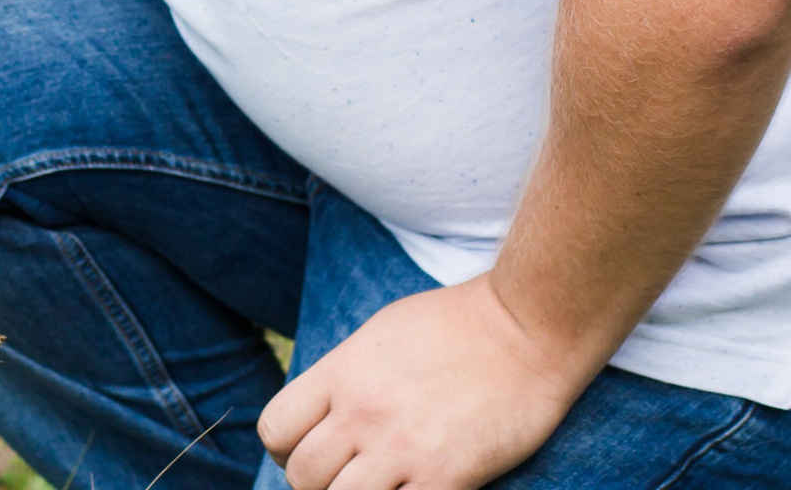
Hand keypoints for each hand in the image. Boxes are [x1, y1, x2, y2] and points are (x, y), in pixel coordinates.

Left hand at [257, 277, 591, 489]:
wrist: (523, 329)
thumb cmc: (453, 324)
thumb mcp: (377, 336)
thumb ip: (343, 375)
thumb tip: (322, 409)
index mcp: (340, 374)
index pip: (275, 428)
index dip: (284, 449)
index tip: (303, 452)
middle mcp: (361, 413)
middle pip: (302, 476)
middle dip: (313, 484)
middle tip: (339, 479)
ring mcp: (402, 448)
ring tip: (373, 488)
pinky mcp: (447, 477)